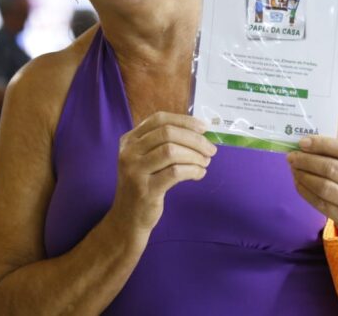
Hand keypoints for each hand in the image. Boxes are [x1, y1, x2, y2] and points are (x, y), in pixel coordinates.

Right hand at [110, 112, 216, 235]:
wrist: (127, 218)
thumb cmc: (143, 185)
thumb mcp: (144, 159)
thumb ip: (162, 143)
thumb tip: (198, 132)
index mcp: (129, 140)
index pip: (159, 119)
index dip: (184, 121)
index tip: (204, 128)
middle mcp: (129, 152)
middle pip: (167, 133)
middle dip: (194, 139)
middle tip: (210, 149)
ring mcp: (135, 171)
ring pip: (172, 151)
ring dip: (195, 155)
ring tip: (205, 162)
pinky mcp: (146, 189)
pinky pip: (175, 172)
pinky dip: (193, 170)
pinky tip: (199, 174)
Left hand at [286, 136, 337, 257]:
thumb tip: (311, 144)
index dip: (321, 144)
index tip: (302, 142)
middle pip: (332, 168)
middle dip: (307, 160)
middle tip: (292, 156)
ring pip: (324, 186)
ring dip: (304, 176)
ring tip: (294, 169)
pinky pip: (322, 204)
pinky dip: (306, 192)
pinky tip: (298, 184)